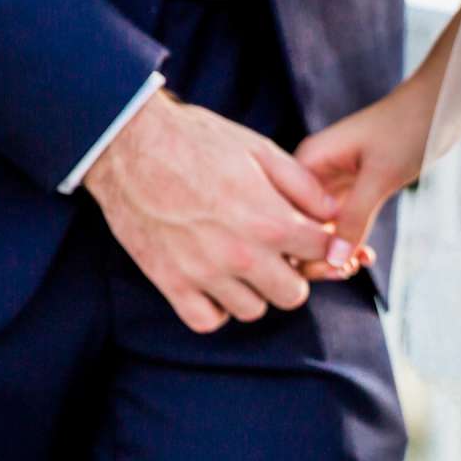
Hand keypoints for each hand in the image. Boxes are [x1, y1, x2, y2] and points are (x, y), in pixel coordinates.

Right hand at [82, 90, 346, 332]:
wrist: (129, 144)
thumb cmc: (196, 140)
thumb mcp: (259, 149)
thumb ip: (302, 185)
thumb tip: (332, 214)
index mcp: (269, 220)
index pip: (321, 253)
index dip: (319, 243)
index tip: (305, 235)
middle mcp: (241, 254)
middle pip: (292, 295)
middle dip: (290, 274)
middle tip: (274, 254)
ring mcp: (204, 273)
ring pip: (252, 310)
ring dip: (252, 291)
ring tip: (239, 264)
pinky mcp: (171, 283)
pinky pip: (207, 321)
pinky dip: (214, 308)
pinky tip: (213, 282)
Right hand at [291, 79, 434, 280]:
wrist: (439, 104)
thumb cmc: (408, 127)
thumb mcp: (380, 176)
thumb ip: (354, 218)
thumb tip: (331, 261)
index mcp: (309, 162)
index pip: (283, 215)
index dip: (298, 248)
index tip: (328, 268)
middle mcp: (314, 173)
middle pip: (297, 226)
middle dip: (317, 254)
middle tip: (346, 270)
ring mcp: (332, 183)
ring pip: (319, 230)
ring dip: (336, 252)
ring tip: (357, 264)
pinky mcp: (353, 190)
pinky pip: (342, 225)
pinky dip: (351, 242)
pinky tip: (366, 256)